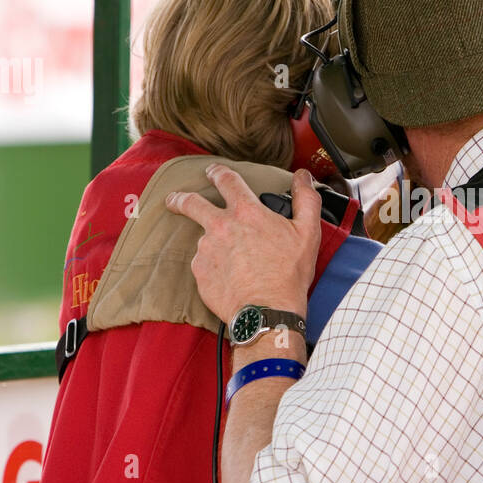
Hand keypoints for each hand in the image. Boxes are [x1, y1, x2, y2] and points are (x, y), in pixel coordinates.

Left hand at [165, 165, 320, 324]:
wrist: (267, 311)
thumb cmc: (289, 274)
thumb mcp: (308, 231)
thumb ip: (306, 199)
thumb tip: (303, 177)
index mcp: (246, 212)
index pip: (226, 180)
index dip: (217, 172)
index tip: (212, 172)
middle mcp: (220, 227)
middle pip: (191, 203)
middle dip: (180, 199)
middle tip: (174, 200)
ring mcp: (206, 250)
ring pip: (203, 240)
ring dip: (212, 244)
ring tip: (231, 261)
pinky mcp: (200, 273)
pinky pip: (204, 265)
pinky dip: (213, 268)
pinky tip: (229, 277)